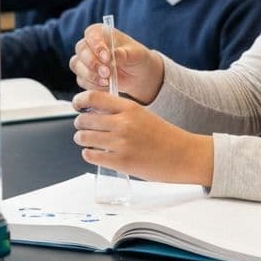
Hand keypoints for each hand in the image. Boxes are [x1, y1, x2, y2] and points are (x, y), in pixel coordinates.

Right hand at [69, 23, 164, 103]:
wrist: (138, 75)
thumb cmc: (137, 58)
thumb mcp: (135, 54)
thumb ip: (124, 53)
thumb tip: (112, 54)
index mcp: (102, 33)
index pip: (91, 34)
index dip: (96, 45)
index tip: (107, 57)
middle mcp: (90, 44)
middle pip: (81, 50)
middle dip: (92, 63)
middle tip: (107, 72)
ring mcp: (84, 60)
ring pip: (76, 65)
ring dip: (90, 75)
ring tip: (108, 81)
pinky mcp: (84, 75)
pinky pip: (81, 80)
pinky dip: (92, 84)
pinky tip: (106, 86)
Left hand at [72, 91, 213, 184]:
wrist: (183, 155)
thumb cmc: (164, 136)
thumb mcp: (143, 115)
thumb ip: (120, 113)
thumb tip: (94, 112)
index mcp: (130, 108)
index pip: (94, 98)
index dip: (80, 100)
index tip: (78, 104)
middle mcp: (124, 123)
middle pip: (85, 119)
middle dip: (80, 124)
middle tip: (83, 127)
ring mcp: (121, 143)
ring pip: (84, 137)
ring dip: (82, 139)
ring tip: (88, 140)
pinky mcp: (120, 162)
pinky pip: (91, 155)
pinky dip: (89, 154)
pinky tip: (95, 153)